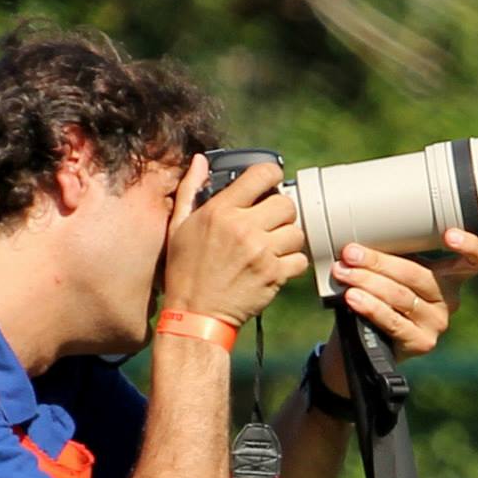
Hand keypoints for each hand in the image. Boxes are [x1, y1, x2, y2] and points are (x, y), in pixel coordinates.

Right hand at [161, 157, 310, 328]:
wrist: (195, 316)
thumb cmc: (184, 272)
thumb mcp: (178, 227)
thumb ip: (191, 190)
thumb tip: (200, 161)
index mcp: (221, 210)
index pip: (263, 174)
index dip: (272, 176)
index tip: (270, 186)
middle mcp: (243, 227)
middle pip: (286, 203)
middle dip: (281, 213)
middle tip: (269, 225)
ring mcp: (261, 252)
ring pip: (296, 232)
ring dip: (288, 239)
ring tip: (271, 248)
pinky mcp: (273, 275)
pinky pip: (300, 259)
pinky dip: (292, 264)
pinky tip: (276, 266)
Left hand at [328, 227, 477, 360]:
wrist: (370, 342)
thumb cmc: (384, 297)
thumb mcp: (395, 273)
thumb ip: (394, 255)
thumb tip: (362, 238)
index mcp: (451, 277)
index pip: (477, 261)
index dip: (470, 246)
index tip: (449, 234)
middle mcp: (449, 300)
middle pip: (418, 275)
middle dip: (379, 262)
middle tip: (351, 253)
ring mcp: (437, 324)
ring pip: (401, 296)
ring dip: (368, 282)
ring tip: (344, 273)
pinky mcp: (421, 343)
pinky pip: (393, 321)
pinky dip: (370, 306)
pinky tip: (353, 297)